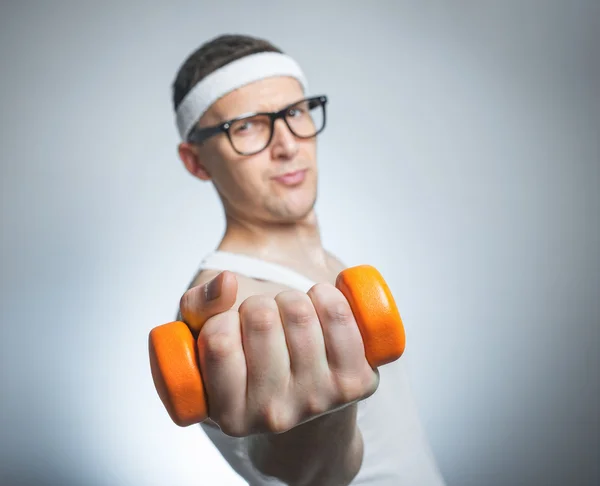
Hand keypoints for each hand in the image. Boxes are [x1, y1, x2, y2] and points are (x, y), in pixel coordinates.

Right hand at [179, 271, 379, 436]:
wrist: (306, 387)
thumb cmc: (251, 353)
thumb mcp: (207, 337)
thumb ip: (198, 304)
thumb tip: (228, 281)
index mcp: (230, 414)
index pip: (218, 342)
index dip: (223, 319)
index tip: (232, 325)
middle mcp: (274, 415)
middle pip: (262, 320)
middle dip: (260, 303)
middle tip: (264, 318)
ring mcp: (318, 400)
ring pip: (300, 312)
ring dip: (293, 298)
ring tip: (290, 315)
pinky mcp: (355, 382)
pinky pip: (338, 315)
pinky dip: (328, 295)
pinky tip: (321, 304)